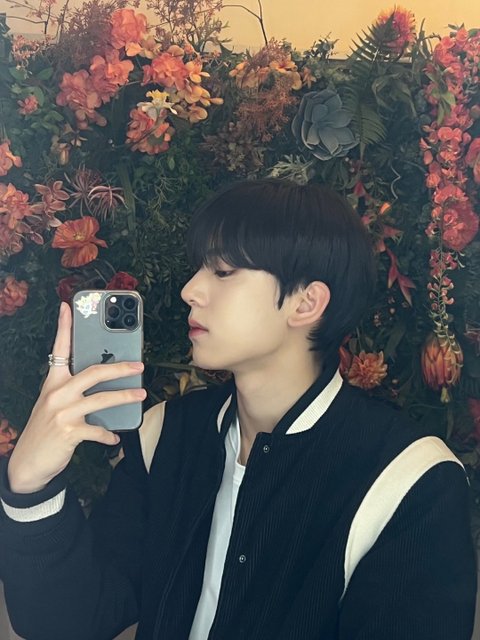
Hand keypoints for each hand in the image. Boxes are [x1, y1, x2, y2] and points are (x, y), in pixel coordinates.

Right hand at [7, 302, 145, 493]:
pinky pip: (98, 430)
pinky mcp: (69, 432)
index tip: (68, 306)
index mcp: (53, 382)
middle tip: (139, 365)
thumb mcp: (53, 404)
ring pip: (101, 399)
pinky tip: (115, 437)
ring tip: (141, 395)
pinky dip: (109, 434)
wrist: (28, 463)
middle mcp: (57, 394)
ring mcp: (63, 413)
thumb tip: (104, 383)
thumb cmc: (45, 430)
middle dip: (119, 367)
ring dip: (125, 397)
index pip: (59, 349)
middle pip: (93, 372)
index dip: (64, 327)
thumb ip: (74, 391)